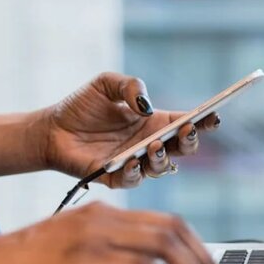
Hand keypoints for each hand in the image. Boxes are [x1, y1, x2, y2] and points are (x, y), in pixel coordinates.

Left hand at [40, 72, 220, 187]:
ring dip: (163, 157)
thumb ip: (130, 86)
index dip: (203, 121)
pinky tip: (132, 160)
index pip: (186, 123)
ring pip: (162, 167)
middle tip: (187, 130)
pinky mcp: (116, 178)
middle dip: (190, 141)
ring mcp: (135, 163)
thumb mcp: (106, 84)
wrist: (50, 129)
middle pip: (182, 149)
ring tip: (154, 145)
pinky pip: (133, 180)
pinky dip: (136, 172)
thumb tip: (146, 105)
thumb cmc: (81, 106)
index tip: (213, 115)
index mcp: (154, 122)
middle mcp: (150, 144)